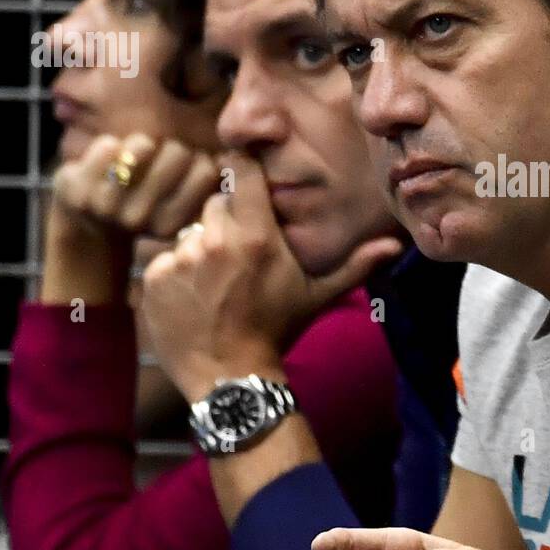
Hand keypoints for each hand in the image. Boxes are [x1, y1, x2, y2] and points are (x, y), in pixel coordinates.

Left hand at [51, 132, 218, 240]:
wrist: (88, 222)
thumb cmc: (143, 202)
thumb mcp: (178, 203)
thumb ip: (203, 181)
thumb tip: (230, 156)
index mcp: (171, 226)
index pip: (207, 172)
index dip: (199, 161)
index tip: (187, 171)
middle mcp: (141, 220)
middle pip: (179, 152)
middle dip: (172, 149)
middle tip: (161, 162)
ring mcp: (108, 205)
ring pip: (144, 144)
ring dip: (140, 144)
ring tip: (135, 159)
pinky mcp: (79, 189)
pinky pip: (107, 145)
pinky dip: (108, 145)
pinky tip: (107, 161)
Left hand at [142, 152, 403, 401]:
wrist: (230, 377)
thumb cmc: (277, 332)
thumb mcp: (317, 296)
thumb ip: (354, 265)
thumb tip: (396, 245)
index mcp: (256, 236)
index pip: (240, 173)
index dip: (241, 171)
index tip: (245, 180)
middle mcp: (216, 240)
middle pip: (214, 205)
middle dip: (226, 222)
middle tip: (238, 258)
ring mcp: (181, 259)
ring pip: (189, 233)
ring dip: (200, 250)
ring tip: (216, 285)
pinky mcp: (154, 277)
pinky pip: (164, 259)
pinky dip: (175, 275)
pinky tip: (193, 299)